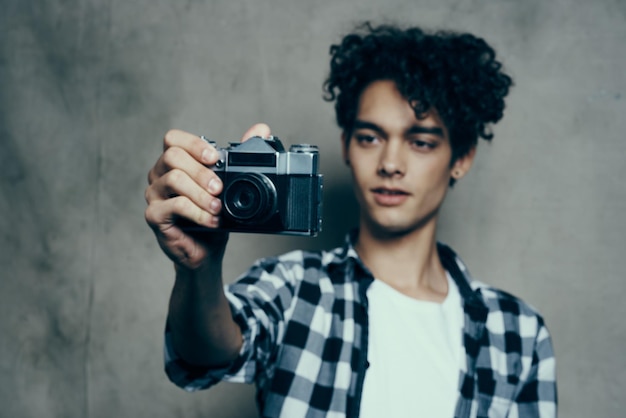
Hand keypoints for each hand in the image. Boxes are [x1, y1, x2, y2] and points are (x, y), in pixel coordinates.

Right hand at [145, 123, 270, 268]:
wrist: (206, 251)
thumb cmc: (213, 216)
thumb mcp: (229, 185)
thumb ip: (239, 155)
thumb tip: (261, 129)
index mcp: (175, 162)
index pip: (173, 139)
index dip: (194, 144)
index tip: (215, 158)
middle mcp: (160, 174)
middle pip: (173, 156)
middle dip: (202, 171)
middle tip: (220, 189)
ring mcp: (154, 195)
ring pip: (174, 179)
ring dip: (201, 194)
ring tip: (218, 207)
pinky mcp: (154, 215)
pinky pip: (174, 206)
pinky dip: (198, 212)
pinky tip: (212, 221)